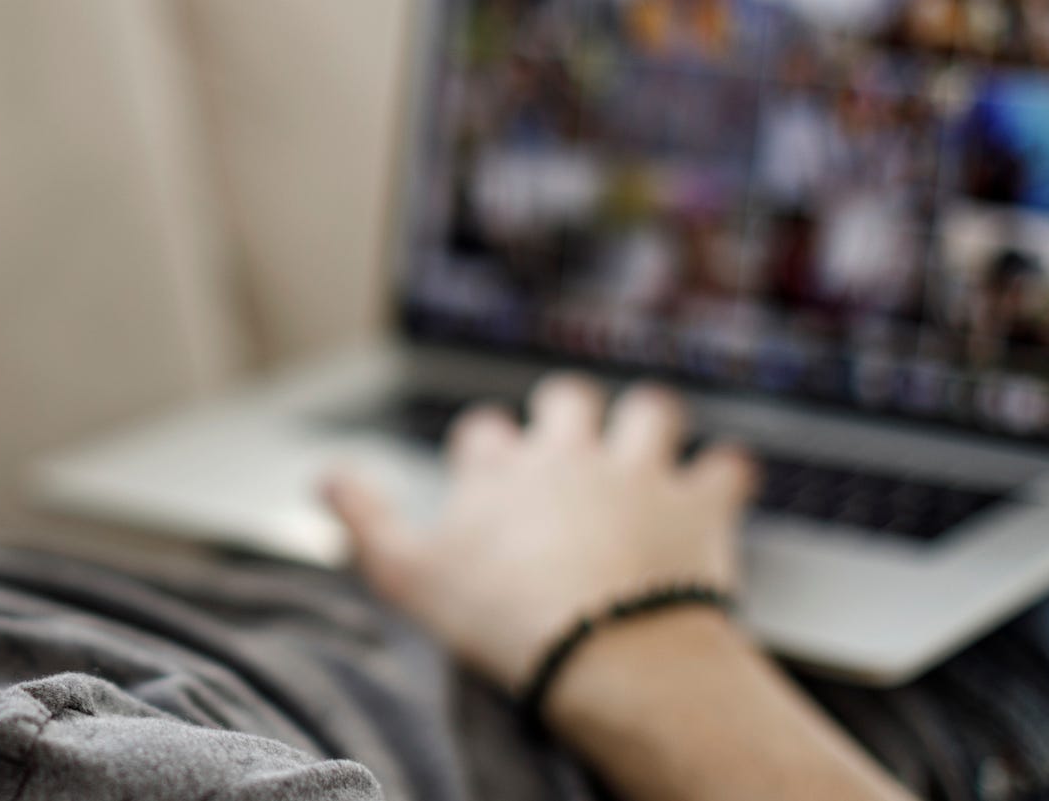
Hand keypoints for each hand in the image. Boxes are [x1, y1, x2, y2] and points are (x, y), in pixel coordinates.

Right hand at [323, 373, 756, 689]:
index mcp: (499, 470)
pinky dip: (724, 475)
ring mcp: (639, 472)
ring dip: (650, 425)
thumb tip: (323, 474)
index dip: (488, 452)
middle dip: (568, 415)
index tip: (490, 476)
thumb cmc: (501, 617)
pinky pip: (725, 467)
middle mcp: (568, 454)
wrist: (603, 648)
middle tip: (571, 449)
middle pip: (567, 401)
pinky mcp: (699, 502)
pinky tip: (721, 485)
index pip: (485, 434)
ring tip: (648, 446)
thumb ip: (363, 518)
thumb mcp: (406, 574)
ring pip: (650, 411)